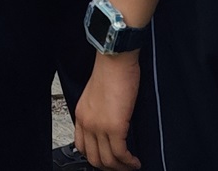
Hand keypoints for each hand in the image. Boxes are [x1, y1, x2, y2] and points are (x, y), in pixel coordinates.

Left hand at [75, 51, 142, 170]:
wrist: (115, 59)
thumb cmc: (110, 71)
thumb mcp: (96, 95)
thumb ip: (99, 113)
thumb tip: (110, 126)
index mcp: (81, 115)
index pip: (81, 147)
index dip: (95, 158)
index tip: (108, 160)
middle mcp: (87, 123)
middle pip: (94, 158)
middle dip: (109, 168)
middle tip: (121, 168)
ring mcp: (99, 127)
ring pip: (108, 160)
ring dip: (121, 167)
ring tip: (131, 166)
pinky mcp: (115, 127)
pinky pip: (121, 154)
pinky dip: (129, 161)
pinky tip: (135, 161)